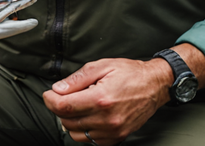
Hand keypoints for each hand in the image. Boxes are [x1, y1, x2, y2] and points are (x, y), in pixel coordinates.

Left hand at [42, 57, 171, 143]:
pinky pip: (91, 140)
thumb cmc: (129, 73)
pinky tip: (89, 116)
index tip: (49, 94)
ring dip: (70, 121)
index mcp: (101, 98)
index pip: (63, 107)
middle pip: (67, 121)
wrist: (155, 85)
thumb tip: (57, 89)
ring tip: (78, 106)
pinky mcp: (118, 137)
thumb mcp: (101, 66)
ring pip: (76, 134)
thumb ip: (77, 79)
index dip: (50, 100)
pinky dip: (84, 130)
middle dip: (59, 108)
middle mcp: (106, 118)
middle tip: (64, 96)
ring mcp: (113, 130)